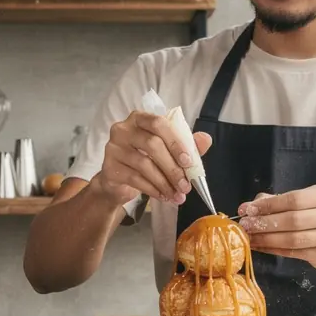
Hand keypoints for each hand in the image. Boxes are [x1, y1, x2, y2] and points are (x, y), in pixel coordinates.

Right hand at [91, 112, 212, 206]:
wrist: (118, 181)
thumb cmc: (145, 159)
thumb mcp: (167, 150)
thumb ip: (186, 143)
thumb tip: (206, 139)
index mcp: (140, 118)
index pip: (158, 123)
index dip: (175, 142)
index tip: (188, 161)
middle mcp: (123, 129)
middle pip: (152, 145)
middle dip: (172, 168)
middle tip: (186, 185)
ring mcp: (113, 148)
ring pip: (144, 164)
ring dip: (164, 182)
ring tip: (177, 195)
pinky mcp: (109, 168)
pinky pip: (135, 179)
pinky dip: (152, 190)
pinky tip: (163, 196)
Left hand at [237, 185, 315, 269]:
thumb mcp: (303, 202)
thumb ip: (277, 201)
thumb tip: (248, 206)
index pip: (294, 199)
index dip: (269, 205)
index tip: (248, 209)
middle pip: (293, 220)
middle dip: (265, 223)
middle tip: (245, 225)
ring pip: (293, 239)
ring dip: (266, 238)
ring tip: (249, 237)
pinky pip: (293, 253)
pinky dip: (272, 250)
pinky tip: (259, 246)